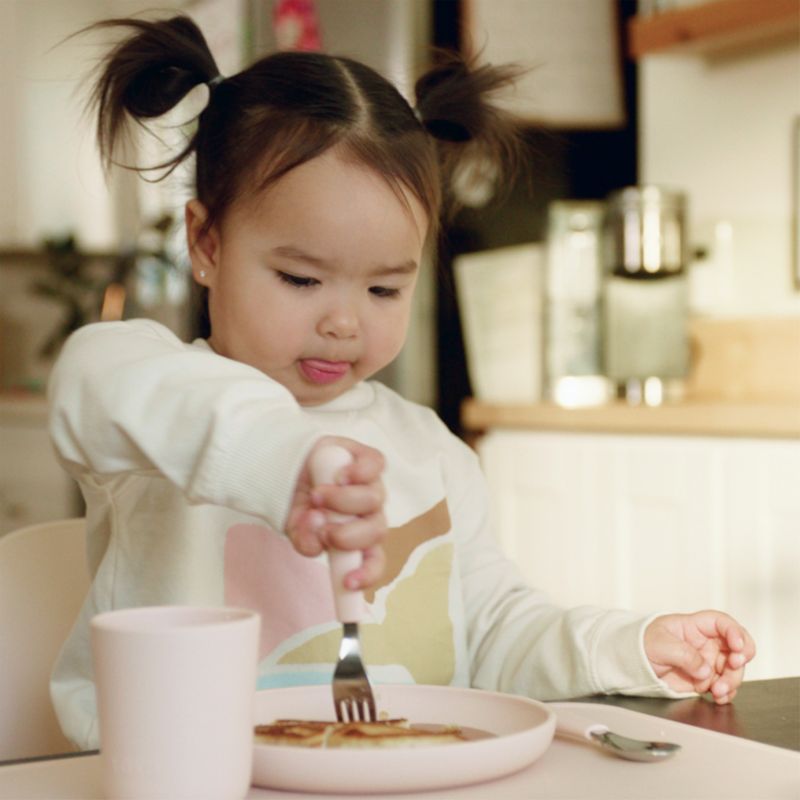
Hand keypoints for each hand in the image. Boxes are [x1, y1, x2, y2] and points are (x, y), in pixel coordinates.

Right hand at [286, 436, 386, 589]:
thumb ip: (305, 540)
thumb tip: (316, 543)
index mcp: (358, 539)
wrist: (292, 467)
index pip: (373, 561)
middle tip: (320, 525)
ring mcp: (373, 486)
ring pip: (373, 499)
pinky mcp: (370, 460)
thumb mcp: (296, 528)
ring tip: (317, 495)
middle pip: (377, 530)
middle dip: (347, 534)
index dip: (366, 574)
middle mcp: (370, 515)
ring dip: (342, 500)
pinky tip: (339, 475)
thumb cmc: (301, 503)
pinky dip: (358, 472)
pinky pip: (375, 466)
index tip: (348, 582)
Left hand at [644, 611, 754, 703]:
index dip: (735, 632)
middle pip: (735, 648)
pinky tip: (719, 697)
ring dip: (732, 681)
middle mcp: (707, 643)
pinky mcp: (706, 680)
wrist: (635, 664)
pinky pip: (724, 687)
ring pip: (733, 670)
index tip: (737, 645)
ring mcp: (708, 662)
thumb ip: (684, 655)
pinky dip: (726, 693)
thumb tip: (706, 670)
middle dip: (740, 658)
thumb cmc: (644, 643)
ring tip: (717, 691)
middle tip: (734, 666)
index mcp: (695, 626)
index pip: (722, 623)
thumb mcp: (660, 644)